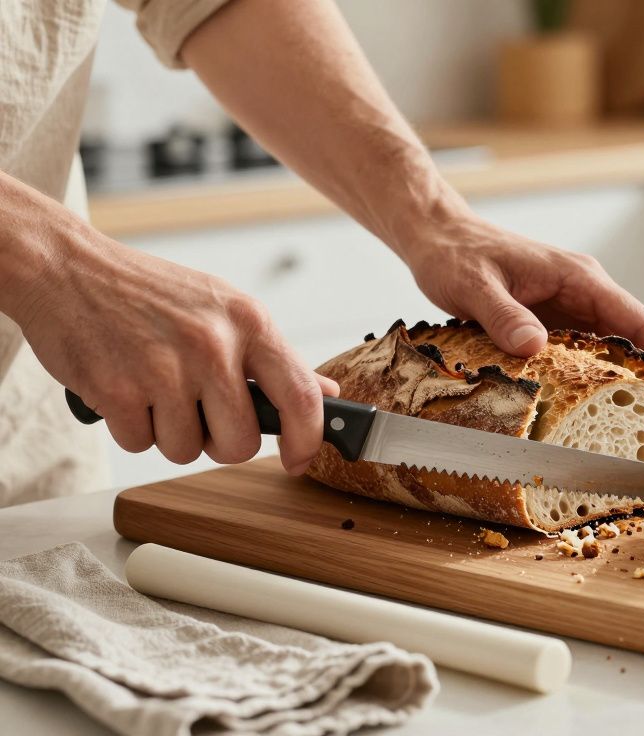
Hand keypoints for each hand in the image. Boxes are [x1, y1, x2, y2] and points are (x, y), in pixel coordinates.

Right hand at [12, 225, 337, 473]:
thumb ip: (274, 357)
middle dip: (220, 442)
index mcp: (249, 322)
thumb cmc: (149, 292)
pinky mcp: (117, 390)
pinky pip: (139, 444)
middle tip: (199, 413)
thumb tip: (325, 393)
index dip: (307, 440)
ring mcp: (164, 369)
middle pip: (239, 442)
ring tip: (154, 389)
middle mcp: (213, 345)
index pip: (301, 396)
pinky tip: (124, 388)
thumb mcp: (225, 309)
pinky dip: (130, 427)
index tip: (299, 459)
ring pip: (186, 450)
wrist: (66, 268)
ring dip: (169, 433)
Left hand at [403, 214, 643, 395]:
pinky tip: (596, 415)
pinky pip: (585, 357)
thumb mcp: (474, 285)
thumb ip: (504, 316)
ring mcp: (569, 309)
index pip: (639, 322)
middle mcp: (583, 293)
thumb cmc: (455, 254)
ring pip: (614, 352)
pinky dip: (596, 384)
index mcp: (579, 278)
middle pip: (637, 341)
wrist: (437, 238)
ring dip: (630, 387)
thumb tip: (536, 348)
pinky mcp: (553, 324)